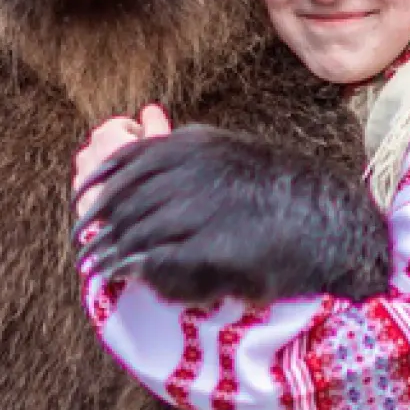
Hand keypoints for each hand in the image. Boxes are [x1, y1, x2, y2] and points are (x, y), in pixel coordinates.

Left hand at [72, 103, 170, 199]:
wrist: (124, 235)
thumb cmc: (148, 190)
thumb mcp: (161, 153)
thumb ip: (155, 125)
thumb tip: (151, 109)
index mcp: (106, 137)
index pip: (120, 124)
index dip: (138, 134)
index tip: (148, 150)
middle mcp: (87, 154)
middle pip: (106, 143)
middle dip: (122, 151)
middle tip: (141, 168)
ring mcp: (80, 177)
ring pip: (98, 164)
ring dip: (112, 169)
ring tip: (130, 186)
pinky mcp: (78, 198)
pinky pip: (92, 185)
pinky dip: (103, 186)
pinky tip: (120, 201)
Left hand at [74, 125, 390, 304]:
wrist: (328, 220)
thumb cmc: (279, 189)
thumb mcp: (230, 153)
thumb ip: (188, 151)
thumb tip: (145, 131)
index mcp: (194, 145)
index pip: (128, 160)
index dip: (98, 183)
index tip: (82, 202)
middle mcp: (193, 171)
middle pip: (127, 200)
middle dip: (100, 225)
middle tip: (83, 248)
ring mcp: (203, 207)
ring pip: (138, 231)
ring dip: (113, 252)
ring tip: (98, 270)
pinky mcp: (214, 245)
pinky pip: (163, 258)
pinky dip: (140, 269)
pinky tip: (129, 278)